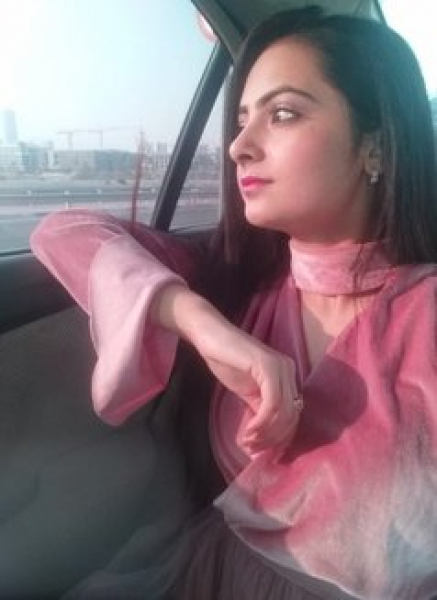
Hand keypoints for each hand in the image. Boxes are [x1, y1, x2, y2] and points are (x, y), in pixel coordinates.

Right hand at [191, 314, 302, 453]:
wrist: (210, 336)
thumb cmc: (226, 361)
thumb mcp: (248, 391)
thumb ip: (261, 411)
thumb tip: (266, 442)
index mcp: (288, 376)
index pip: (293, 414)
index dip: (279, 437)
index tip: (260, 449)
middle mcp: (289, 370)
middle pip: (292, 416)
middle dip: (273, 438)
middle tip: (252, 448)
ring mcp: (281, 367)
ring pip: (284, 413)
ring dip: (266, 434)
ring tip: (248, 441)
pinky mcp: (269, 367)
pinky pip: (272, 404)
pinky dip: (261, 423)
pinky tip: (248, 430)